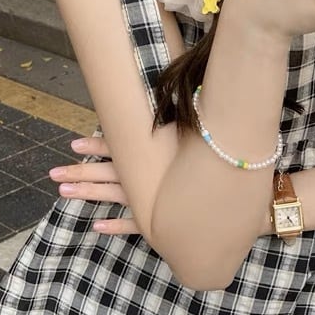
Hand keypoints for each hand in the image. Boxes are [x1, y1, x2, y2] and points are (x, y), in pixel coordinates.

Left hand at [50, 137, 275, 237]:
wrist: (261, 200)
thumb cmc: (237, 163)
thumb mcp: (210, 137)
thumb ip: (190, 119)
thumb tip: (180, 89)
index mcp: (165, 156)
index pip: (124, 150)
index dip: (98, 148)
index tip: (74, 145)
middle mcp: (159, 178)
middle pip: (112, 175)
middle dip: (81, 174)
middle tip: (53, 173)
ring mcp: (163, 203)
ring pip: (118, 197)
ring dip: (90, 195)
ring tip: (63, 193)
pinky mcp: (171, 224)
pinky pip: (139, 226)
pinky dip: (117, 225)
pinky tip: (96, 226)